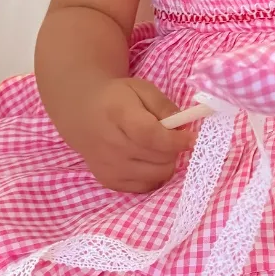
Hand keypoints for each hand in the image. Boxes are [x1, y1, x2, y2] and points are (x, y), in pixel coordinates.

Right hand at [82, 77, 196, 193]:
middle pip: (158, 158)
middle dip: (173, 149)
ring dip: (165, 162)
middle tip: (171, 138)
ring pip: (157, 175)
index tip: (192, 138)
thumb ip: (164, 106)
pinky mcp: (109, 181)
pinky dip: (154, 175)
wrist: (82, 112)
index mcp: (118, 115)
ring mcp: (108, 166)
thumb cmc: (117, 98)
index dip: (176, 140)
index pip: (152, 136)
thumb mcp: (141, 89)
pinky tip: (147, 161)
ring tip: (158, 149)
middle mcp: (111, 145)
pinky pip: (146, 186)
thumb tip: (183, 126)